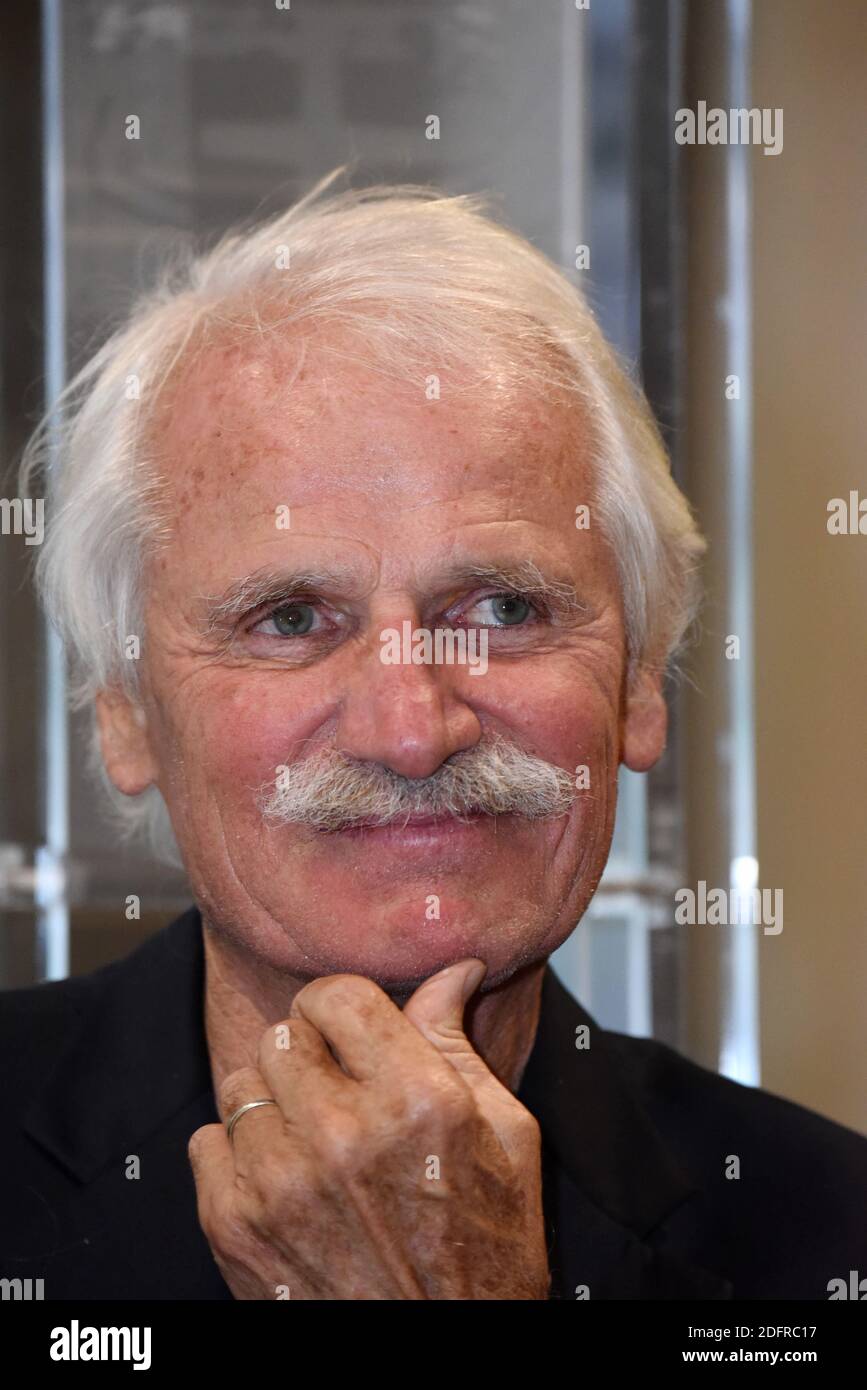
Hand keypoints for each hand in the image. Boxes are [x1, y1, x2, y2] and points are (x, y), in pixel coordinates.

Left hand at [188, 960, 549, 1299]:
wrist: (445, 1357)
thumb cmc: (487, 1248)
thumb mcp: (505, 1134)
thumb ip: (457, 1042)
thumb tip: (452, 968)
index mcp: (417, 1099)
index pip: (338, 994)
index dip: (342, 1004)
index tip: (349, 1026)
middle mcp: (342, 1134)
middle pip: (283, 1034)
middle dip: (309, 1050)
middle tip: (336, 1086)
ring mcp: (281, 1183)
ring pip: (241, 1084)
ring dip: (273, 1102)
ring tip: (310, 1138)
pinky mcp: (234, 1227)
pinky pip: (206, 1142)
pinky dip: (237, 1154)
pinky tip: (282, 1178)